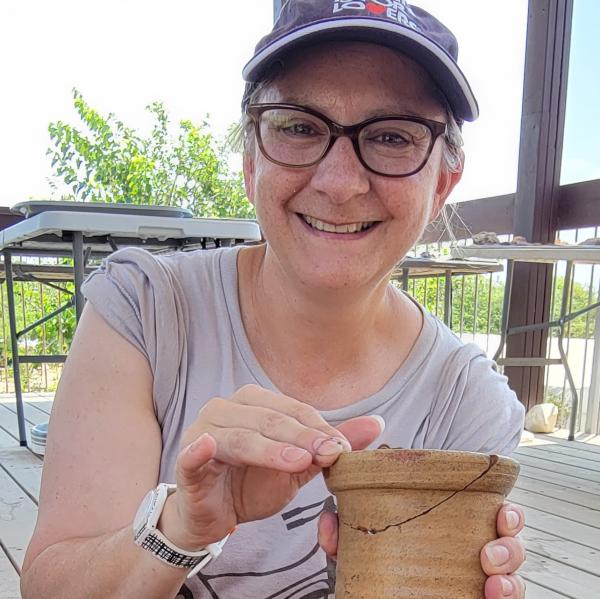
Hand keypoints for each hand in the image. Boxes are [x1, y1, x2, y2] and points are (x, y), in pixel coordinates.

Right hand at [160, 385, 383, 549]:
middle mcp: (226, 408)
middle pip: (270, 419)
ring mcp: (203, 431)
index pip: (292, 409)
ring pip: (241, 436)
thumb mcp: (298, 464)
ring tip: (298, 461)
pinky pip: (192, 455)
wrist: (215, 515)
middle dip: (302, 437)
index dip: (318, 428)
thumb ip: (330, 442)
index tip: (343, 448)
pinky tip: (206, 447)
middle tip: (330, 454)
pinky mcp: (185, 461)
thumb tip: (378, 423)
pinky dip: (198, 451)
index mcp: (253, 401)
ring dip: (269, 448)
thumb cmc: (253, 481)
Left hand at [318, 499, 525, 597]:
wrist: (381, 597)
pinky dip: (507, 595)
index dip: (505, 513)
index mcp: (452, 527)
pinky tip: (492, 594)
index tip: (501, 512)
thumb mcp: (363, 548)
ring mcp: (477, 582)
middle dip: (509, 545)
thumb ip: (345, 533)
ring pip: (512, 576)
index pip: (490, 514)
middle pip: (509, 543)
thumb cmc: (381, 568)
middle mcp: (472, 553)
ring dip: (510, 575)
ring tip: (492, 578)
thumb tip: (327, 520)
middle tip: (488, 553)